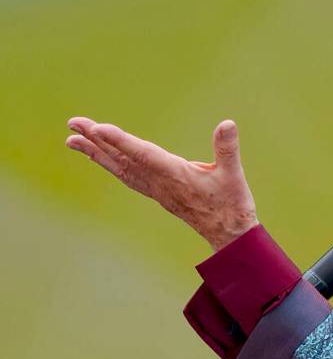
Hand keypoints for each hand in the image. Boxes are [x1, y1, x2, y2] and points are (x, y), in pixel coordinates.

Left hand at [65, 117, 258, 251]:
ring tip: (73, 140)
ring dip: (96, 153)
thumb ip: (228, 148)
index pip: (142, 154)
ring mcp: (156, 189)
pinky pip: (126, 176)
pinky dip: (110, 164)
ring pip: (120, 168)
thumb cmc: (232, 204)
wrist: (228, 234)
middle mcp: (160, 183)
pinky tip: (101, 158)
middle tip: (73, 124)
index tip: (96, 129)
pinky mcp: (157, 192)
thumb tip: (227, 123)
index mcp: (175, 176)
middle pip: (122, 160)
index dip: (119, 141)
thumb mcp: (234, 174)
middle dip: (96, 141)